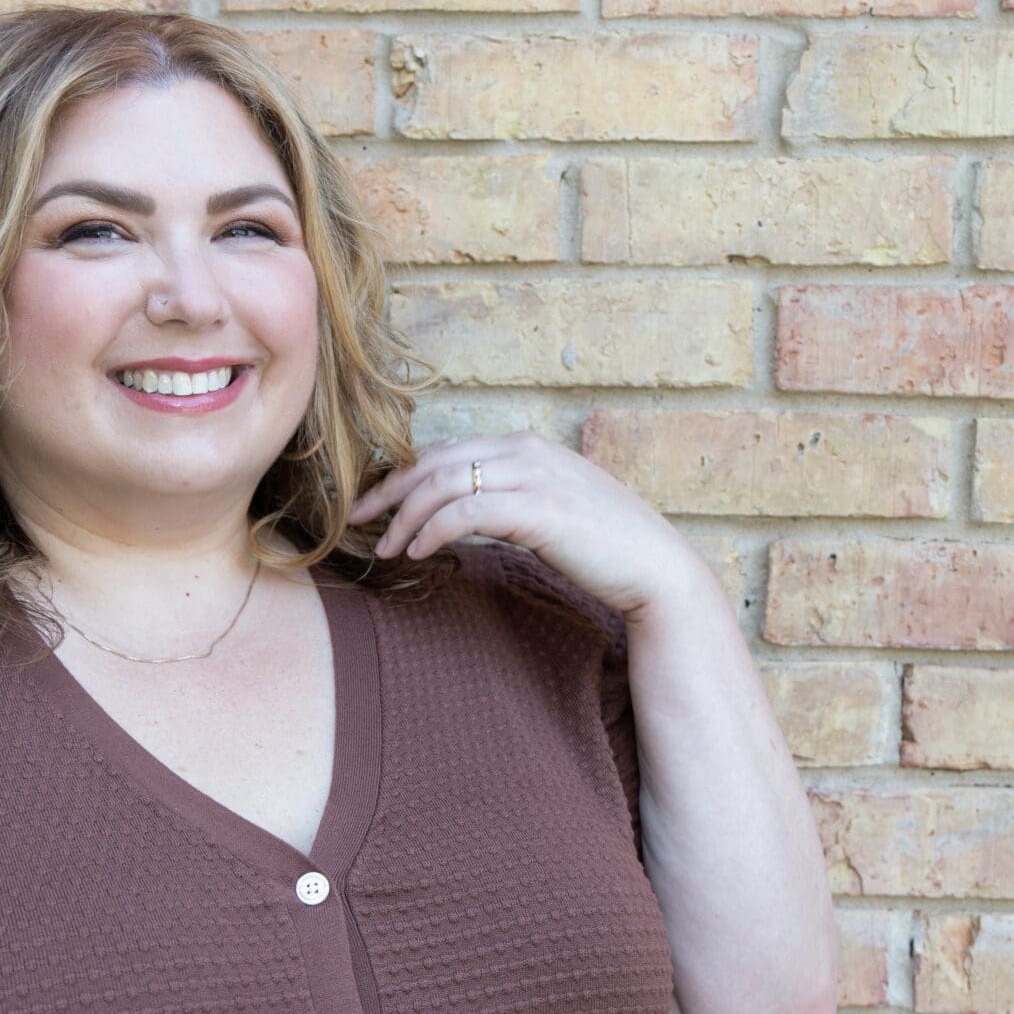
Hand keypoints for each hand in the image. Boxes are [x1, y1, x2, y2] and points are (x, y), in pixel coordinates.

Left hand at [348, 430, 697, 620]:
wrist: (655, 567)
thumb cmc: (604, 546)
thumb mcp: (551, 510)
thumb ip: (510, 500)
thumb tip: (465, 513)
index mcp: (527, 446)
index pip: (446, 449)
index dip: (402, 475)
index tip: (373, 504)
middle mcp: (527, 451)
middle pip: (435, 461)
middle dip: (389, 491)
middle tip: (358, 521)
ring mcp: (534, 477)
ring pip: (443, 484)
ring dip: (406, 517)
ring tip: (387, 548)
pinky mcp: (538, 511)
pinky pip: (466, 513)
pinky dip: (433, 531)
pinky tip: (419, 553)